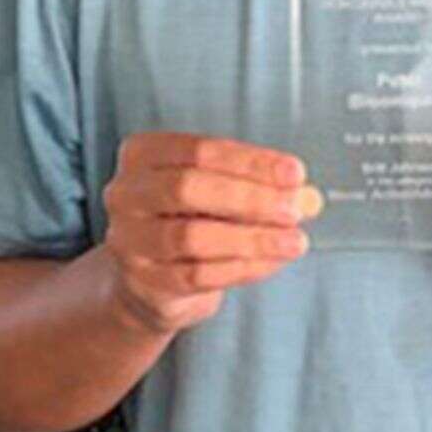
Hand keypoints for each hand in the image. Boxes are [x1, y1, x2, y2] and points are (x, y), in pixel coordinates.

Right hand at [101, 132, 321, 335]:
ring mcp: (129, 240)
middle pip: (189, 188)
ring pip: (193, 236)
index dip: (251, 162)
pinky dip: (243, 267)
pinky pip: (198, 274)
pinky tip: (272, 261)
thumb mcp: (220, 189)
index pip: (200, 150)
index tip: (295, 174)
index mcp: (143, 154)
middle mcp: (126, 193)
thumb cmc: (192, 217)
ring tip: (293, 241)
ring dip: (252, 238)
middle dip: (250, 197)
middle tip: (294, 208)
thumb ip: (259, 186)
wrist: (151, 279)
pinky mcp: (143, 281)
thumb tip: (305, 195)